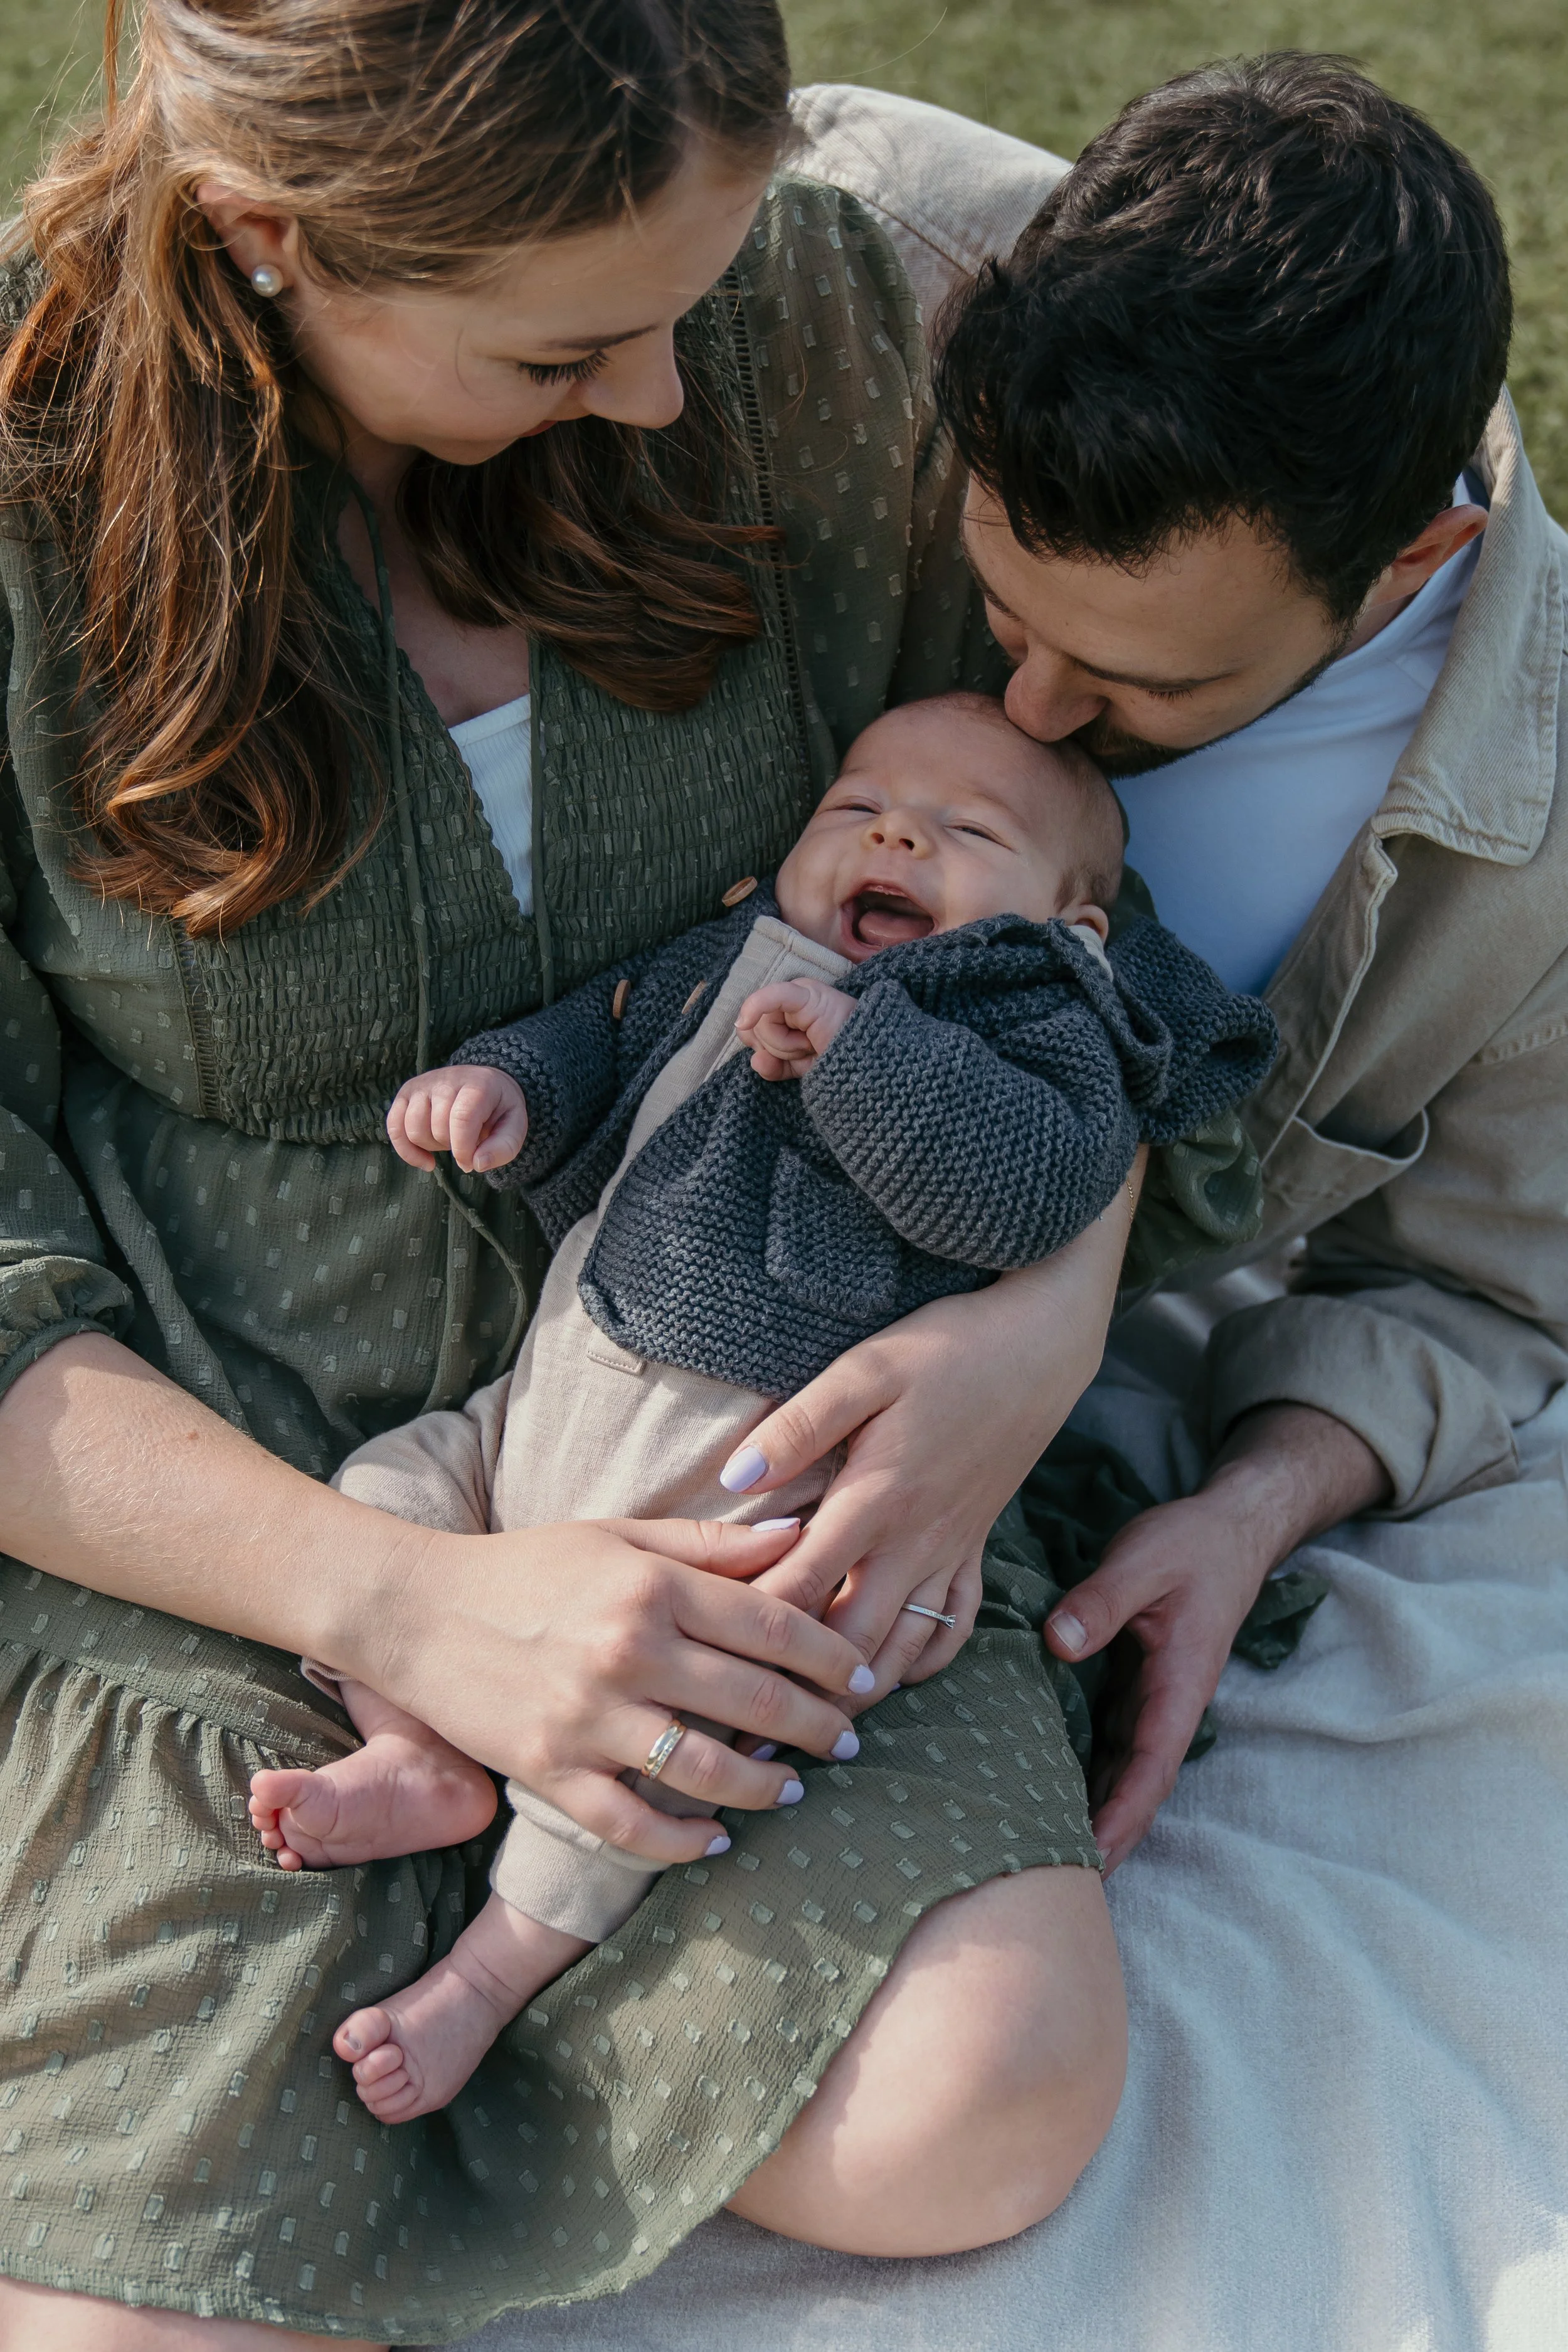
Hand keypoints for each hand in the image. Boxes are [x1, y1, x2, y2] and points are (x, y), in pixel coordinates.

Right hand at [370, 1514, 876, 1865]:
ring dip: (764, 1788)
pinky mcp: (549, 1771)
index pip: (771, 1624)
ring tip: (794, 1790)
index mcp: (649, 1586)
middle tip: (850, 1739)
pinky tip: (717, 1839)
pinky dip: (682, 1841)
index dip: (829, 1654)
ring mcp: (587, 1719)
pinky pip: (632, 1825)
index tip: (863, 1675)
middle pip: (754, 1701)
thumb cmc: (526, 1565)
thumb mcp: (618, 1534)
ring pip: (704, 1771)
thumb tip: (800, 1532)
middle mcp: (626, 1651)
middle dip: (817, 1726)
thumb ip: (710, 1543)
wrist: (414, 1610)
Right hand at [388, 1063, 526, 1172]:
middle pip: (437, 1127)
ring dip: (431, 1146)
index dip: (463, 1149)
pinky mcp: (406, 1093)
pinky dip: (405, 1150)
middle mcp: (446, 1079)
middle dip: (451, 1147)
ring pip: (414, 1129)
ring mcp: (423, 1084)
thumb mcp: (514, 1126)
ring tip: (448, 1140)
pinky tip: (425, 1160)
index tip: (470, 1163)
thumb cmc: (499, 1110)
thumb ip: (503, 1147)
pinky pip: (394, 1126)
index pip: (461, 1118)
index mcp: (477, 1084)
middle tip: (465, 1143)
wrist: (485, 1083)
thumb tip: (476, 1164)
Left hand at [712, 1179, 1141, 1698]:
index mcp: (876, 1499)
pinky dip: (922, 1664)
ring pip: (902, 1649)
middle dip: (798, 1693)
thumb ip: (798, 1425)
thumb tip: (734, 1476)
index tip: (706, 1667)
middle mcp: (914, 1541)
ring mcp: (950, 1551)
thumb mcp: (866, 1369)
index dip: (751, 1634)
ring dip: (858, 1693)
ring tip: (809, 1731)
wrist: (1042, 1346)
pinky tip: (892, 1675)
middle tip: (748, 1739)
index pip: (800, 1587)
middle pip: (849, 1641)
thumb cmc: (948, 1349)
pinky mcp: (976, 1548)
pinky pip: (954, 1629)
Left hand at [736, 978, 857, 1078]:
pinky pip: (771, 997)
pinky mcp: (808, 995)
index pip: (754, 1027)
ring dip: (785, 1046)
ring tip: (813, 1046)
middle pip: (756, 1027)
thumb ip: (775, 1066)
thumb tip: (755, 1060)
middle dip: (776, 1048)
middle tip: (807, 1051)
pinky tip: (744, 1021)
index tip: (785, 1061)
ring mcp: (800, 993)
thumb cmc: (840, 1063)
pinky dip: (754, 1007)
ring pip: (764, 1023)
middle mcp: (793, 1000)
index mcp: (791, 1013)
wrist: (870, 1066)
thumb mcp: (800, 1068)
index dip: (761, 1048)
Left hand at [1045, 1403, 1391, 1872]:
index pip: (1150, 1766)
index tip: (1096, 1857)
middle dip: (1107, 1834)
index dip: (1123, 1814)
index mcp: (1179, 1684)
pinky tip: (1050, 1790)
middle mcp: (1168, 1703)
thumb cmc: (1191, 1545)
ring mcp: (1152, 1696)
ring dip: (1095, 1809)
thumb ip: (1102, 1600)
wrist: (1229, 1529)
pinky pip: (1110, 1738)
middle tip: (1059, 1883)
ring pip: (1122, 1767)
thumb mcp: (1143, 1559)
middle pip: (1137, 1784)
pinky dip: (1088, 1770)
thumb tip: (1058, 1641)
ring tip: (1047, 1852)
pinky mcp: (1135, 1682)